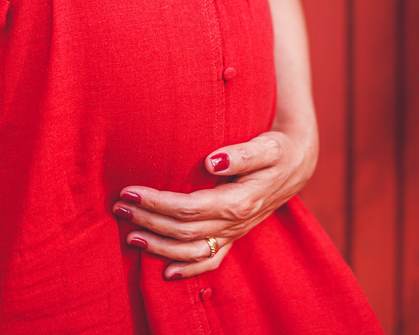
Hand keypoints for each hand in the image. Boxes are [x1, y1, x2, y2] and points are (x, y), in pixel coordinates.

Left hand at [112, 129, 316, 278]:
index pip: (189, 207)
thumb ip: (241, 154)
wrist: (299, 163)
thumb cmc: (279, 150)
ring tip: (130, 236)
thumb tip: (211, 162)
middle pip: (184, 230)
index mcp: (240, 200)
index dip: (157, 202)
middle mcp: (236, 222)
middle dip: (148, 220)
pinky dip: (189, 270)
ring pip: (193, 251)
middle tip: (118, 208)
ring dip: (159, 246)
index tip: (129, 191)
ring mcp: (235, 233)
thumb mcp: (268, 146)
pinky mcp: (235, 236)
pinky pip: (212, 261)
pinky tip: (166, 273)